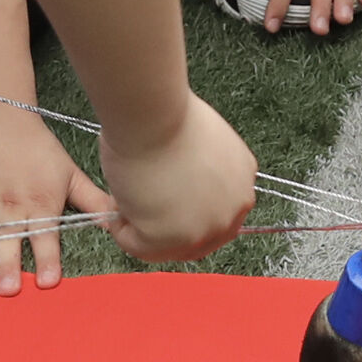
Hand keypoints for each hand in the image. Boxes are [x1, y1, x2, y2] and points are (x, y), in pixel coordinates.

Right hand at [0, 98, 112, 294]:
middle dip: (9, 268)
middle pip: (9, 243)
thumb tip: (119, 219)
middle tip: (9, 289)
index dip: (47, 259)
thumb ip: (93, 200)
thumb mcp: (69, 172)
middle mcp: (9, 209)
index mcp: (39, 204)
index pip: (45, 237)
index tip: (48, 281)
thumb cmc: (35, 146)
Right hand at [97, 92, 259, 267]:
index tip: (158, 204)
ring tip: (126, 192)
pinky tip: (119, 197)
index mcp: (242, 185)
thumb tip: (178, 190)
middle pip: (195, 239)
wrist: (154, 114)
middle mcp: (233, 211)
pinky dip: (121, 228)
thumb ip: (202, 176)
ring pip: (165, 246)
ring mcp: (206, 229)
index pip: (214, 217)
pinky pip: (138, 246)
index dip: (181, 213)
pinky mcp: (174, 240)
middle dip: (162, 225)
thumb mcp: (204, 149)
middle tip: (137, 202)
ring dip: (141, 226)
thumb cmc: (169, 117)